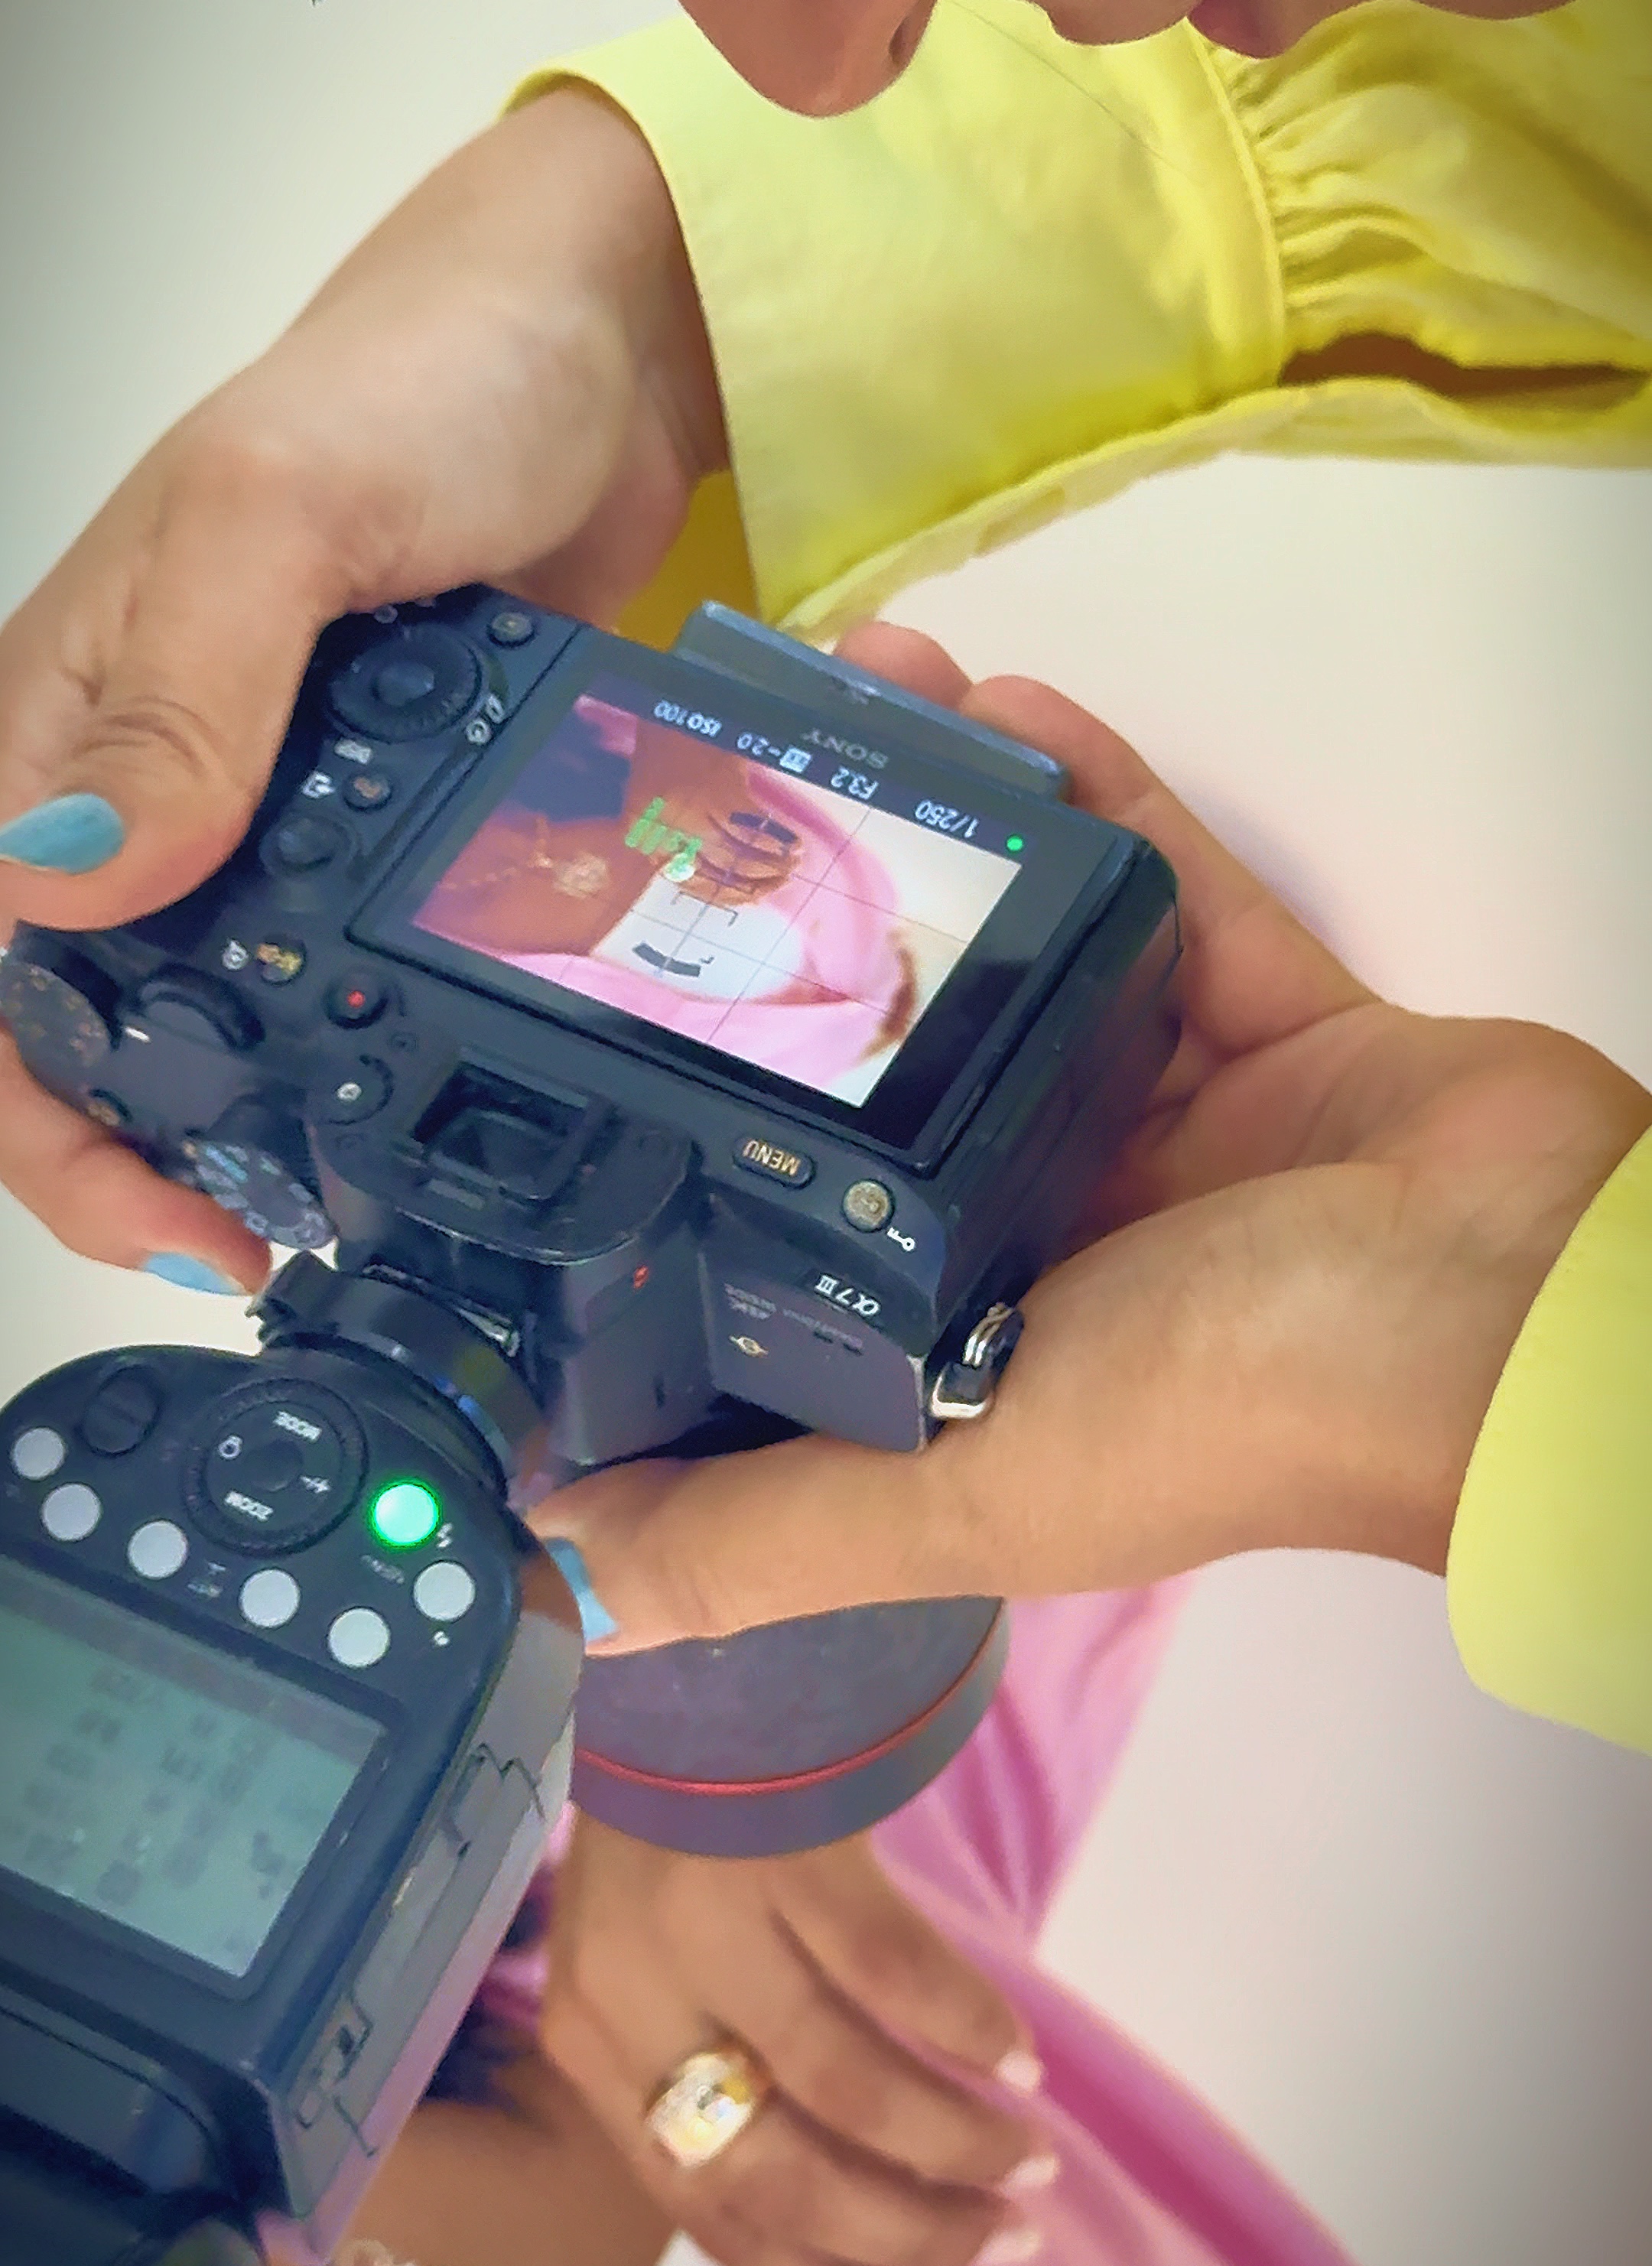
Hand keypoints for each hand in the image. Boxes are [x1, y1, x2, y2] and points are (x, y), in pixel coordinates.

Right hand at [0, 87, 721, 1288]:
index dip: (43, 1120)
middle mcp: (140, 785)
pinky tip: (430, 1089)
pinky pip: (340, 961)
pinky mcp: (372, 820)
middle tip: (269, 1246)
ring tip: (347, 1210)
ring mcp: (259, 811)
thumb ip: (180, 692)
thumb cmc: (409, 380)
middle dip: (149, 1154)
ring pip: (211, 1014)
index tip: (162, 1212)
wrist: (584, 347)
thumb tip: (77, 879)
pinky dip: (367, 1036)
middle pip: (88, 1023)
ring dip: (257, 1120)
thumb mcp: (272, 512)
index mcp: (55, 725)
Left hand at [531, 624, 1649, 1634]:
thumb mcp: (964, 1493)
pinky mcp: (1264, 1005)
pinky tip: (991, 696)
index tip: (587, 996)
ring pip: (1015, 944)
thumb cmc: (1235, 1404)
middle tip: (703, 796)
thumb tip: (553, 1570)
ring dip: (929, 825)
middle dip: (806, 927)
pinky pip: (1157, 877)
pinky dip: (1086, 789)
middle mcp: (1056, 1215)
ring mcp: (1166, 1102)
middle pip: (897, 1049)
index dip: (696, 1123)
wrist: (1514, 1294)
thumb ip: (763, 1532)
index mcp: (975, 1336)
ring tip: (830, 698)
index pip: (800, 1224)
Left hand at [539, 1813, 1051, 2265]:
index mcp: (597, 2050)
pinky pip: (890, 1972)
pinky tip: (1017, 2055)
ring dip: (954, 2141)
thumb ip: (714, 2066)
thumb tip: (838, 2194)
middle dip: (908, 2231)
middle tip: (1005, 2242)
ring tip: (1029, 2159)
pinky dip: (965, 2025)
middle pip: (782, 2174)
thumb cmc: (672, 1817)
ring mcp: (703, 1925)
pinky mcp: (775, 1852)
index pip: (708, 2218)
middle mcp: (635, 2003)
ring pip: (845, 2088)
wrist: (658, 1645)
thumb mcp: (656, 1961)